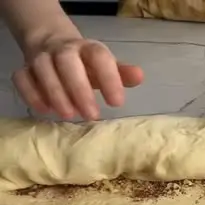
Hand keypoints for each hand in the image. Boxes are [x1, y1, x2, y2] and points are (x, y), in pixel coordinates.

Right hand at [12, 37, 143, 119]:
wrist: (52, 46)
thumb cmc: (85, 65)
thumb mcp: (104, 67)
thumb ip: (121, 74)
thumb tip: (139, 76)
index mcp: (88, 50)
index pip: (99, 57)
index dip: (109, 79)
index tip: (117, 103)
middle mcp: (63, 51)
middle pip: (68, 64)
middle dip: (79, 90)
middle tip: (91, 115)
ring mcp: (42, 58)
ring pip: (44, 70)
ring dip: (56, 94)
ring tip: (68, 115)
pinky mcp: (25, 70)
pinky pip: (23, 78)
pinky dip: (31, 94)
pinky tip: (45, 110)